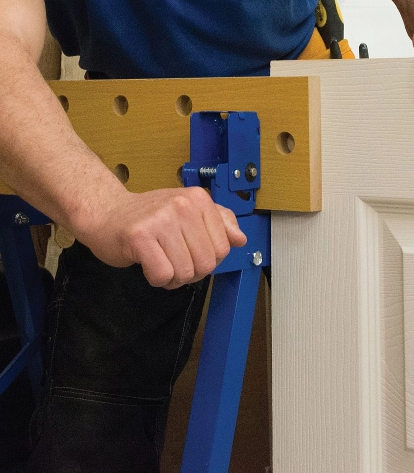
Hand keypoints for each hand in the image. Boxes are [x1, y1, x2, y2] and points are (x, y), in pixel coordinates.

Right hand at [78, 186, 246, 288]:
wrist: (107, 213)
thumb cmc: (149, 217)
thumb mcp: (189, 212)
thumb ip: (220, 223)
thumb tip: (240, 239)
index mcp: (199, 199)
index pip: (223, 247)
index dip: (209, 260)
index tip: (192, 253)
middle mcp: (182, 205)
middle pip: (206, 263)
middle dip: (191, 272)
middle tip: (174, 261)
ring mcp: (161, 219)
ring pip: (185, 272)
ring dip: (173, 278)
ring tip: (161, 262)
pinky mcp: (140, 236)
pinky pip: (162, 275)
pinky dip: (157, 280)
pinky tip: (149, 266)